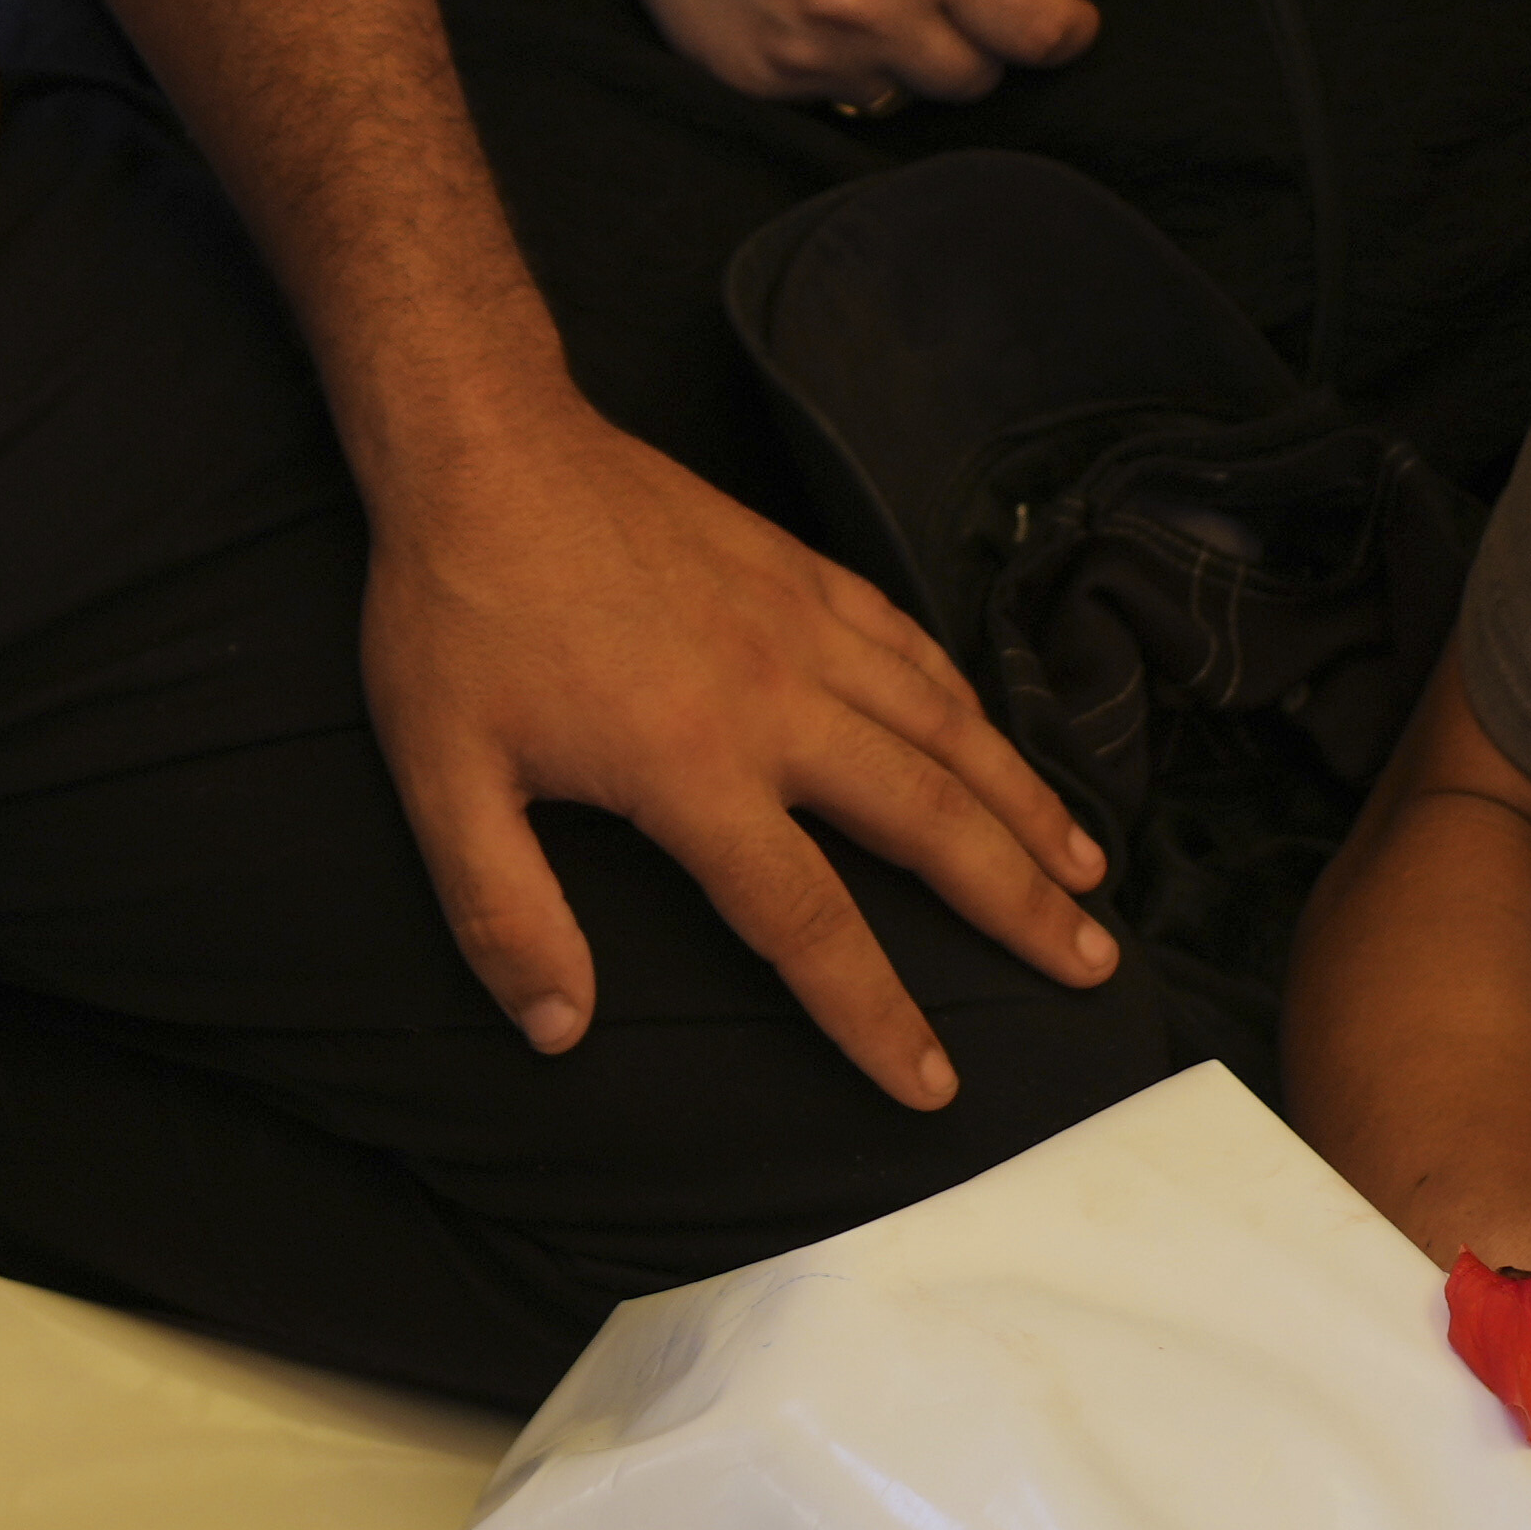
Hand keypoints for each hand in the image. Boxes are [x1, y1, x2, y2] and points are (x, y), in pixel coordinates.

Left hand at [366, 399, 1115, 1097]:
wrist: (483, 446)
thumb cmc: (456, 615)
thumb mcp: (441, 778)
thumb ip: (502, 913)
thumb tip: (559, 1030)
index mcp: (692, 766)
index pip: (806, 919)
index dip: (874, 1012)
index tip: (933, 1083)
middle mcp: (774, 698)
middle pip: (927, 820)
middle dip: (1017, 903)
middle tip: (1089, 966)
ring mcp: (799, 624)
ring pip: (945, 727)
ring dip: (1024, 803)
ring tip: (1087, 867)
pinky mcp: (798, 570)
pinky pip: (909, 645)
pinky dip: (969, 701)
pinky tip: (993, 736)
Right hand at [502, 0, 1112, 107]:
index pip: (1042, 31)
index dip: (1068, 26)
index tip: (1064, 12)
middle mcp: (876, 11)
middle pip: (981, 77)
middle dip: (986, 35)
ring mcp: (813, 55)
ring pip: (912, 95)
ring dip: (916, 52)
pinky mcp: (761, 80)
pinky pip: (839, 97)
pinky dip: (846, 60)